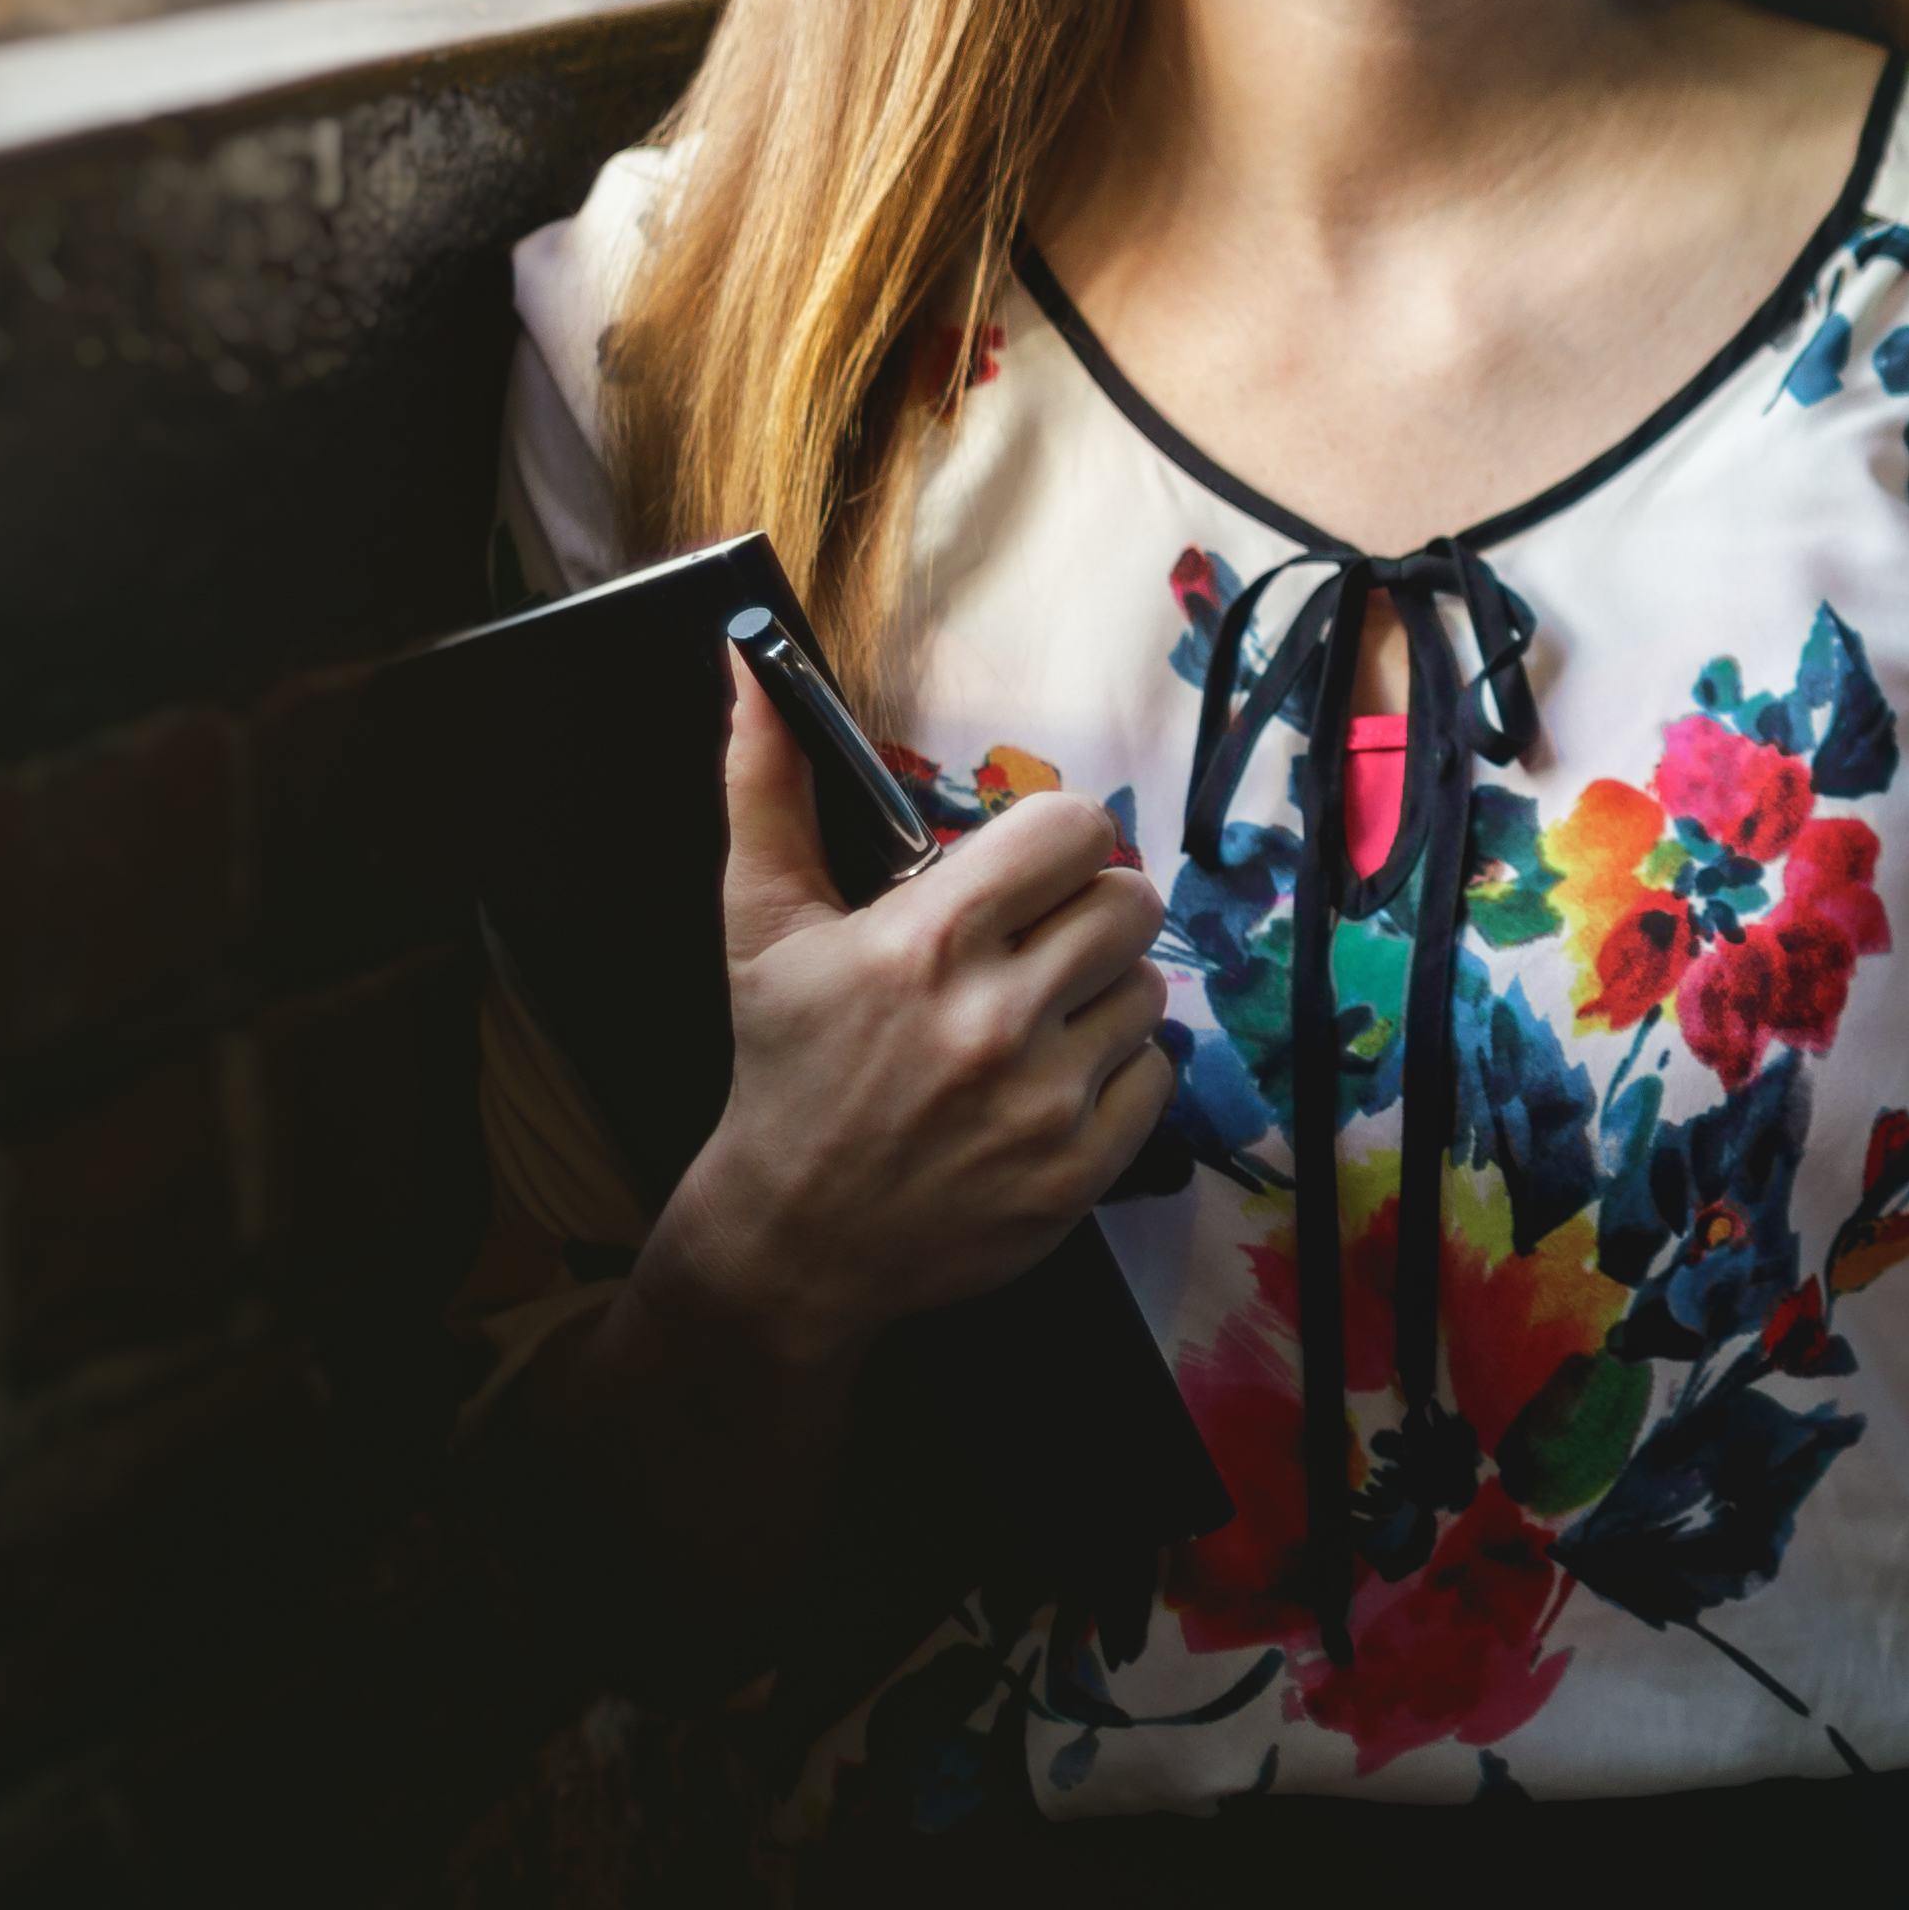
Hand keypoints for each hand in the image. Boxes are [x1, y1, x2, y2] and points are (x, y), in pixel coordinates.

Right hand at [645, 656, 1169, 1371]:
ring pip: (1148, 991)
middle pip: (1132, 902)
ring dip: (1101, 997)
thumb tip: (751, 671)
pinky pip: (1157, 1076)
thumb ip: (767, 788)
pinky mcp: (1079, 1169)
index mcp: (928, 941)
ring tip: (1030, 1023)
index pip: (1076, 829)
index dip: (1059, 843)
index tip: (1026, 874)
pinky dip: (1115, 1076)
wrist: (792, 1238)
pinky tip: (1044, 1087)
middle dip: (1090, 913)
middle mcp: (995, 1017)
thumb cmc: (784, 1066)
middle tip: (1037, 946)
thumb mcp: (763, 925)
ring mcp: (1044, 1101)